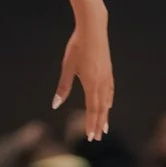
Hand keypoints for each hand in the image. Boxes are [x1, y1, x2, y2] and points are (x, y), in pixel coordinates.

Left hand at [53, 17, 112, 140]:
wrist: (93, 28)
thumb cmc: (77, 46)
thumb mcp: (67, 67)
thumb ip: (63, 87)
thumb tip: (55, 104)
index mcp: (91, 84)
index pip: (91, 109)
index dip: (90, 124)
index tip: (89, 137)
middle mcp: (102, 83)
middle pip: (101, 109)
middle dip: (98, 124)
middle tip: (97, 138)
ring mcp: (107, 77)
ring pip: (107, 101)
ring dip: (105, 116)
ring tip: (105, 127)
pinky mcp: (109, 71)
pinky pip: (110, 92)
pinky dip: (108, 102)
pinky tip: (108, 105)